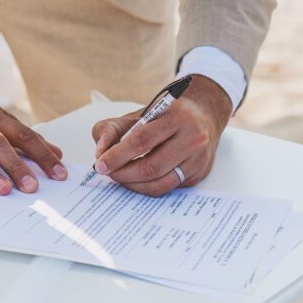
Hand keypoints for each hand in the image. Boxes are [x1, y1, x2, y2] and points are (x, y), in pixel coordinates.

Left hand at [90, 75, 232, 196]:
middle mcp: (191, 138)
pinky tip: (135, 180)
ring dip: (132, 184)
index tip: (100, 164)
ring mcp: (197, 159)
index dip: (117, 155)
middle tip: (107, 172)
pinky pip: (166, 188)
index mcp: (175, 117)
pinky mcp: (197, 174)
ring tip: (119, 176)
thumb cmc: (165, 116)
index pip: (142, 141)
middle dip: (122, 173)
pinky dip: (145, 187)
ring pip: (159, 183)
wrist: (202, 116)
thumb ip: (111, 128)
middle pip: (151, 167)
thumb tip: (100, 152)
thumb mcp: (137, 114)